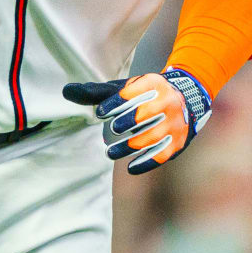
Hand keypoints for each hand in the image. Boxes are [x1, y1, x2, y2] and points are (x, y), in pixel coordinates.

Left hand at [64, 69, 211, 173]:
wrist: (186, 100)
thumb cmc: (144, 95)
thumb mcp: (125, 88)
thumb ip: (96, 92)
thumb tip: (66, 92)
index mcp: (153, 84)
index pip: (133, 92)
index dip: (116, 103)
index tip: (100, 113)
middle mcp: (167, 102)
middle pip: (146, 113)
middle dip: (128, 121)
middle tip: (112, 129)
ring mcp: (175, 123)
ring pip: (152, 137)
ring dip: (130, 147)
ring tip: (109, 153)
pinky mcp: (177, 142)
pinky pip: (162, 154)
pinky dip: (146, 163)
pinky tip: (130, 168)